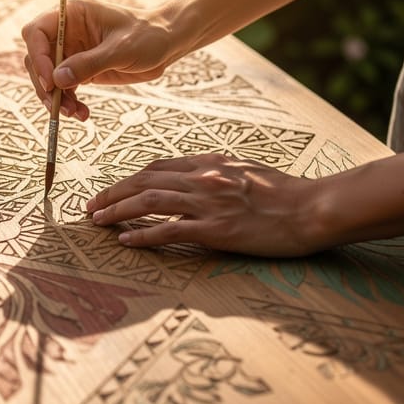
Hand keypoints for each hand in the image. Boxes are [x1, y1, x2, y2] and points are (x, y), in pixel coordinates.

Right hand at [21, 0, 178, 119]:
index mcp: (72, 14)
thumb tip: (58, 79)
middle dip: (44, 84)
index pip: (36, 32)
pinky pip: (61, 88)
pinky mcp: (77, 70)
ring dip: (55, 98)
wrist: (166, 45)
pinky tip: (81, 113)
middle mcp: (65, 32)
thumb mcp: (122, 49)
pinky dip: (67, 103)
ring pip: (46, 78)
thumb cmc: (148, 36)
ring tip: (73, 113)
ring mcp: (70, 51)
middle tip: (57, 104)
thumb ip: (89, 63)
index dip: (38, 56)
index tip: (50, 81)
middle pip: (36, 58)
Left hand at [85, 154, 318, 256]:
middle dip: (112, 193)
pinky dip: (143, 234)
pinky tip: (125, 240)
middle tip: (90, 206)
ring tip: (97, 221)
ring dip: (117, 211)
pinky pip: (170, 230)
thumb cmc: (284, 192)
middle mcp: (204, 179)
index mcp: (209, 164)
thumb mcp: (245, 170)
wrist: (312, 209)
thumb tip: (192, 175)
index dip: (128, 179)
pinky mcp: (216, 230)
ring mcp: (208, 204)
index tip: (110, 190)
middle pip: (144, 181)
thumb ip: (215, 171)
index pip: (157, 167)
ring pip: (149, 201)